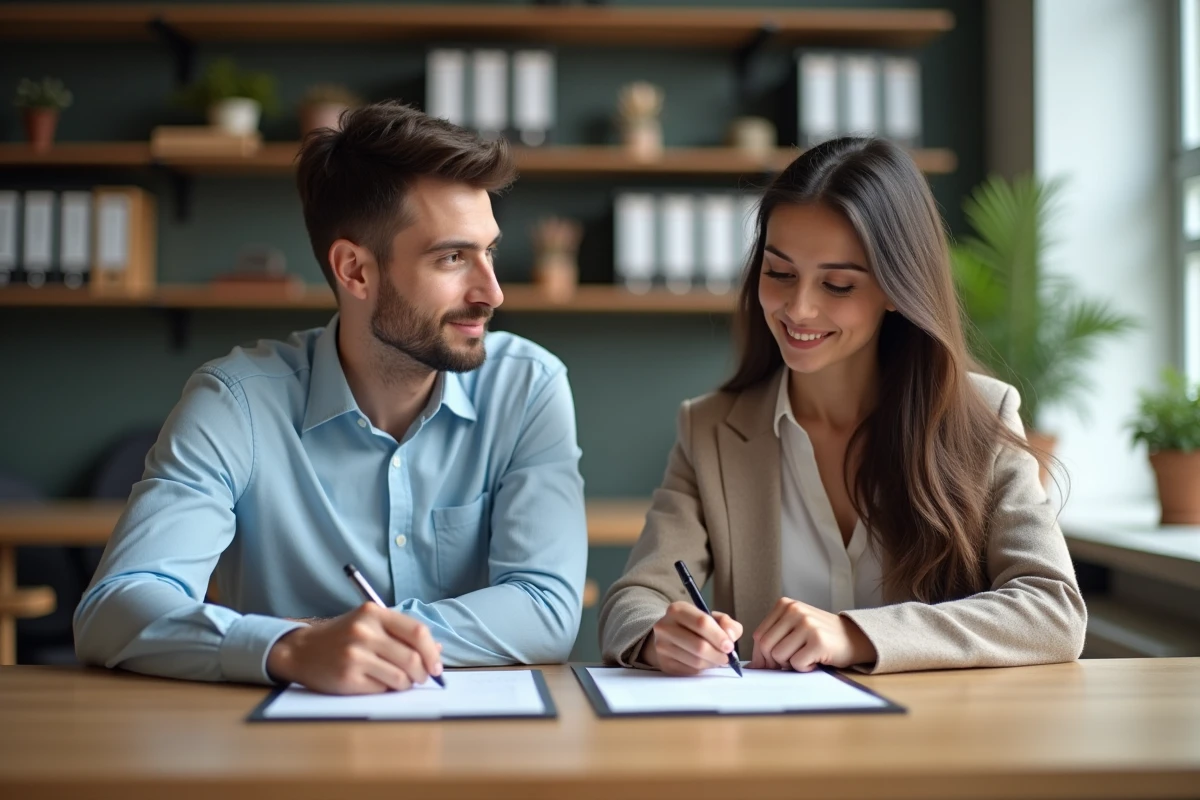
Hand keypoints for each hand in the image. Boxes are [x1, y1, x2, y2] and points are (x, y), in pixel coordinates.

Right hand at [267, 603, 443, 693]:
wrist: (302, 650)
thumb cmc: (343, 637)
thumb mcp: (370, 624)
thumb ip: (402, 633)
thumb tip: (438, 650)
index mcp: (374, 613)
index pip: (417, 632)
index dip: (432, 652)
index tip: (436, 666)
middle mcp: (364, 632)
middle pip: (412, 658)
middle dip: (423, 673)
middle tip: (421, 678)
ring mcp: (354, 655)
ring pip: (400, 677)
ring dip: (406, 684)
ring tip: (400, 681)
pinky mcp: (347, 677)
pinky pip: (382, 689)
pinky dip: (386, 689)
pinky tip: (377, 683)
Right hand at [643, 601, 742, 675]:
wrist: (669, 637)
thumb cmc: (695, 626)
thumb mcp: (712, 618)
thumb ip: (727, 623)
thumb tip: (730, 636)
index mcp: (677, 609)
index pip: (701, 622)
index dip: (719, 636)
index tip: (730, 646)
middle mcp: (665, 626)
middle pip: (699, 645)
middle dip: (718, 654)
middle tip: (727, 657)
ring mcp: (662, 646)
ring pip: (696, 661)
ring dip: (712, 663)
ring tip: (717, 659)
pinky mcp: (664, 663)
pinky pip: (690, 670)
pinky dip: (702, 669)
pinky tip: (704, 662)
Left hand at [749, 597, 875, 671]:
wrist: (855, 637)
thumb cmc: (820, 636)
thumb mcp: (793, 629)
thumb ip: (772, 640)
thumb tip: (751, 666)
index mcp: (785, 605)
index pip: (758, 636)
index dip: (762, 655)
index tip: (774, 662)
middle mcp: (795, 610)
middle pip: (766, 646)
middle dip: (775, 662)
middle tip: (791, 662)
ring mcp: (807, 624)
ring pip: (779, 656)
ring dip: (791, 664)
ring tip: (806, 656)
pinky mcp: (818, 640)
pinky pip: (796, 664)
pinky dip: (804, 668)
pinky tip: (815, 660)